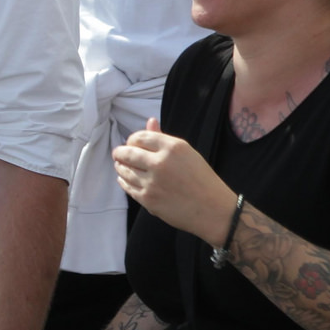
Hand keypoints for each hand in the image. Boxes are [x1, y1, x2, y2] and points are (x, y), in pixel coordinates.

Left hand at [113, 117, 236, 240]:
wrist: (211, 208)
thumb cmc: (202, 178)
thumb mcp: (187, 153)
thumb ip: (164, 138)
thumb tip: (150, 121)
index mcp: (173, 147)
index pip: (140, 137)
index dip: (132, 140)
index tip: (132, 143)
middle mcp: (160, 162)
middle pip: (128, 153)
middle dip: (120, 153)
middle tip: (118, 153)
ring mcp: (152, 182)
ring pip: (124, 170)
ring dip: (120, 166)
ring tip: (121, 165)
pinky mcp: (147, 199)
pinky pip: (127, 186)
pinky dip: (123, 181)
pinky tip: (125, 179)